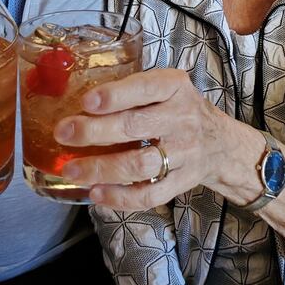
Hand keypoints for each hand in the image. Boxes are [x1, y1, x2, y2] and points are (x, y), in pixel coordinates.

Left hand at [54, 68, 228, 210]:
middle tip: (63, 134)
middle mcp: (182, 118)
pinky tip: (96, 194)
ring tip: (71, 170)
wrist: (221, 142)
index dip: (114, 96)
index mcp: (174, 87)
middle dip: (94, 132)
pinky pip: (150, 194)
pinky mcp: (182, 182)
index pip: (144, 89)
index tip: (85, 102)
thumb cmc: (179, 108)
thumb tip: (79, 99)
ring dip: (101, 168)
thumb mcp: (166, 86)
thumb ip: (133, 90)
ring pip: (140, 165)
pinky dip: (120, 198)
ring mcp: (184, 153)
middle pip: (134, 127)